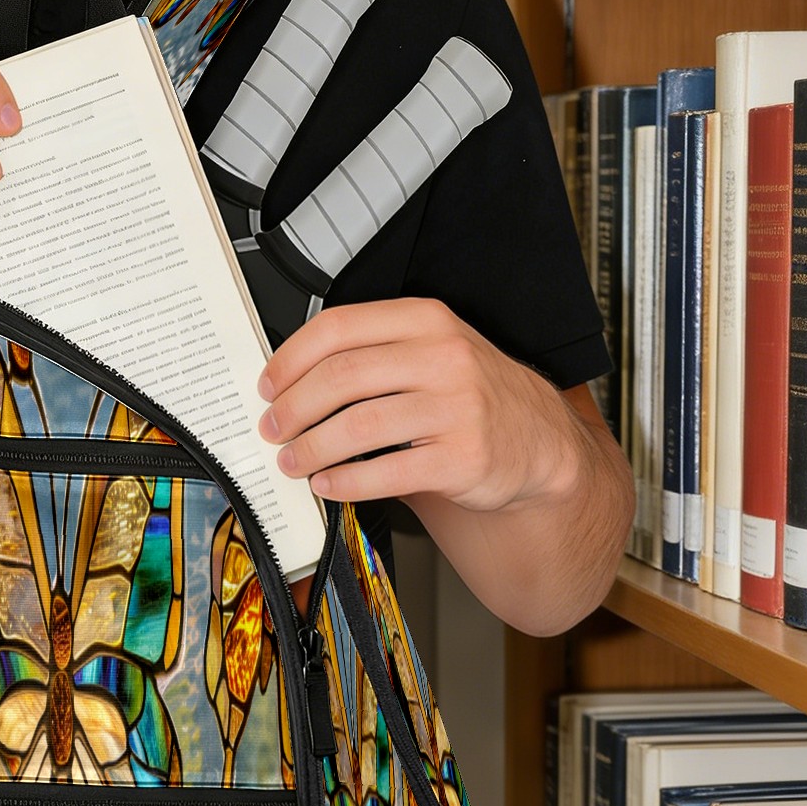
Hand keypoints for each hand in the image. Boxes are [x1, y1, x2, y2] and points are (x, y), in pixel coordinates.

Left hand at [257, 297, 580, 512]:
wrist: (538, 440)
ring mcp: (457, 407)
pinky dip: (345, 482)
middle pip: (341, 376)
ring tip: (293, 460)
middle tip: (273, 428)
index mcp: (425, 320)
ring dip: (312, 448)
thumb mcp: (429, 352)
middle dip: (293, 407)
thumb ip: (371, 355)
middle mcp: (443, 357)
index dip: (290, 359)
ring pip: (358, 425)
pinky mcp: (463, 457)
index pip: (338, 327)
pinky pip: (386, 471)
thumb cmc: (470, 396)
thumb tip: (289, 383)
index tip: (268, 385)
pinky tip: (328, 485)